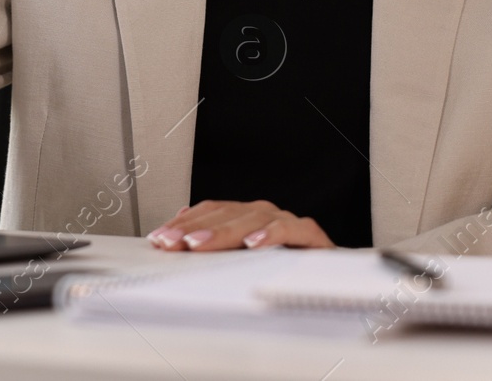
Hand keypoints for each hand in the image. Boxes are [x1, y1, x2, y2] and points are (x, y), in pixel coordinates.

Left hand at [146, 200, 335, 250]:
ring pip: (253, 218)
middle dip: (195, 228)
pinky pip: (292, 230)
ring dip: (224, 231)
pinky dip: (272, 234)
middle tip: (172, 242)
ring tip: (200, 243)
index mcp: (245, 217)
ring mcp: (286, 221)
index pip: (209, 212)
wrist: (331, 278)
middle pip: (226, 214)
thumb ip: (214, 250)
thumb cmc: (283, 268)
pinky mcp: (311, 235)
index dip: (183, 222)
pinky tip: (254, 244)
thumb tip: (176, 242)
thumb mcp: (242, 263)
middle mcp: (263, 214)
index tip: (160, 238)